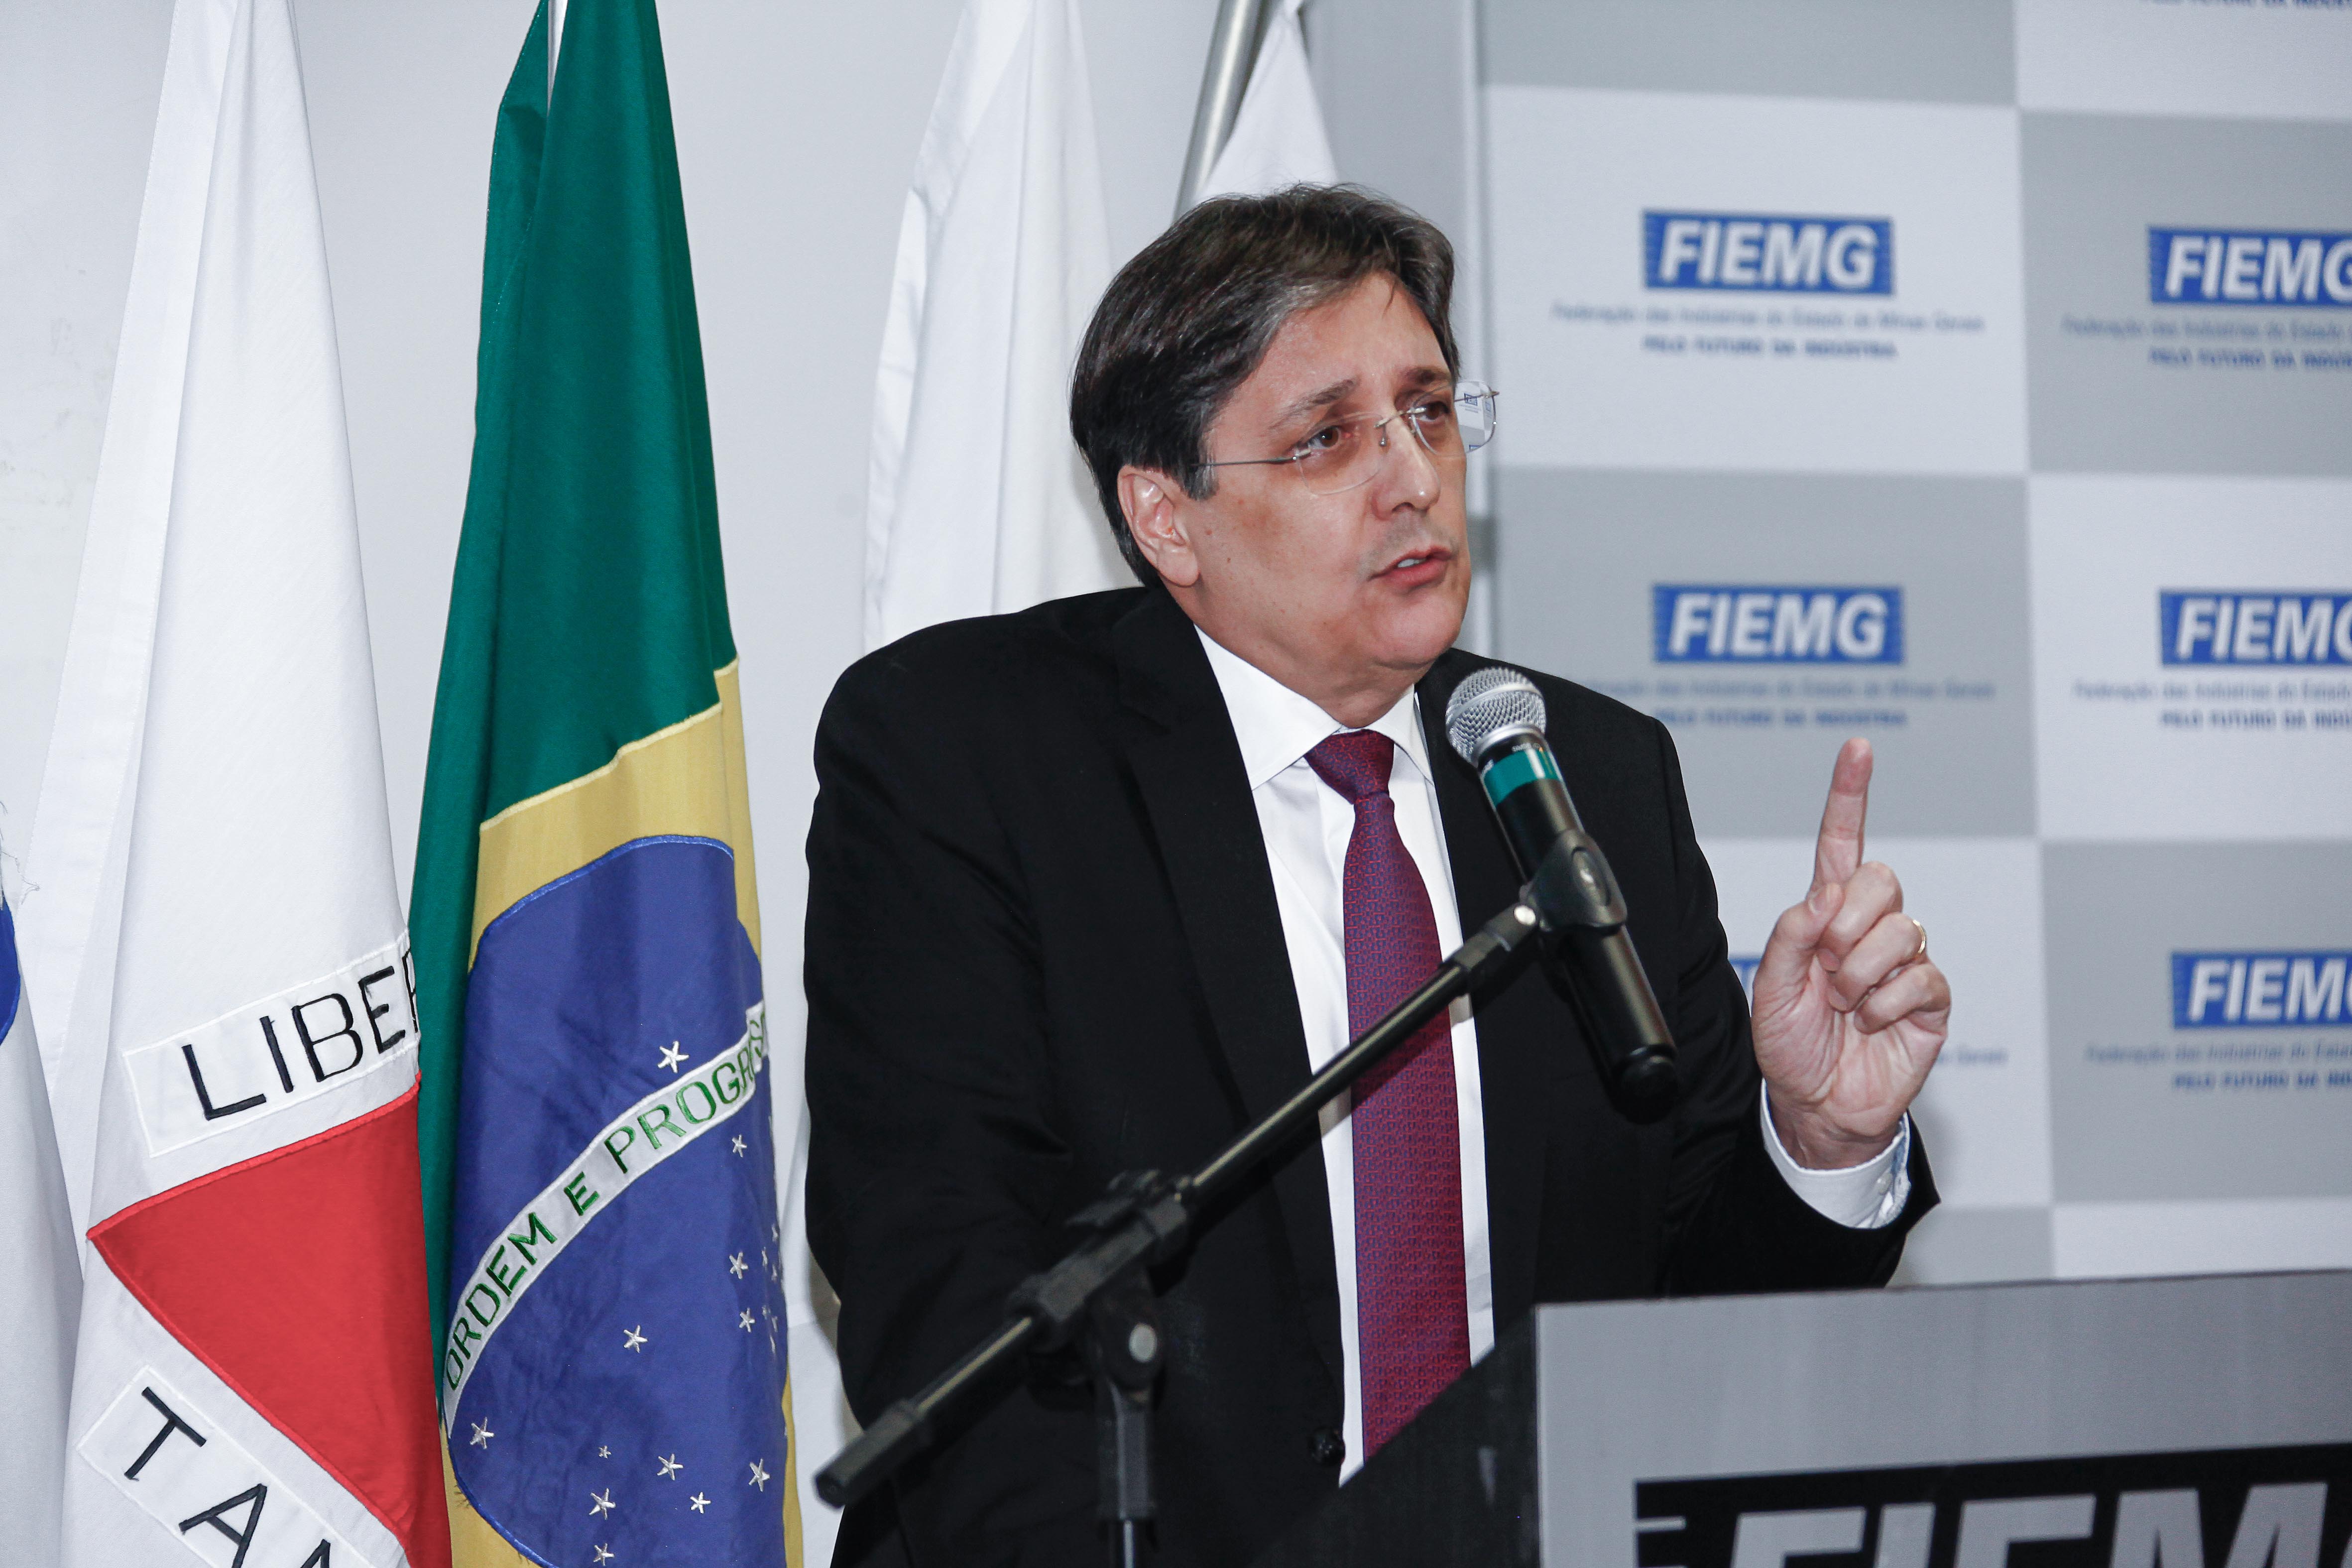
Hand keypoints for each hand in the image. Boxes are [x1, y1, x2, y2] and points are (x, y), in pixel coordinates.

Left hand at [1749, 738, 1950, 1168]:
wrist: (1816, 1104)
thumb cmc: (1790, 1043)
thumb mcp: (1769, 986)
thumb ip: (1790, 936)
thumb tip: (1825, 897)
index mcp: (1826, 915)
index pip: (1843, 844)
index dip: (1851, 796)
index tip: (1858, 749)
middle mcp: (1869, 929)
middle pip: (1881, 880)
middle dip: (1847, 925)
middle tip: (1825, 970)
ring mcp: (1904, 961)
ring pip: (1903, 930)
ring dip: (1860, 975)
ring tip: (1844, 1006)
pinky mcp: (1931, 997)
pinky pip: (1922, 977)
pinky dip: (1885, 1004)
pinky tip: (1869, 1023)